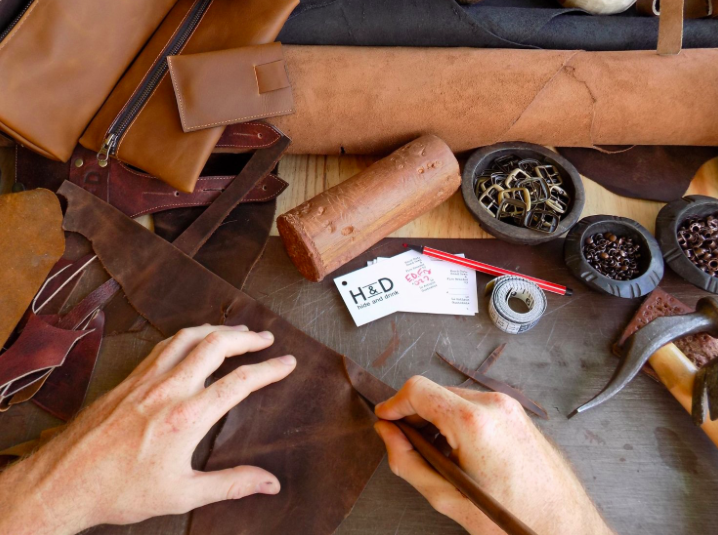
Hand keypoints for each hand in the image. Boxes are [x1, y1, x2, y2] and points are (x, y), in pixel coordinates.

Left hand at [0, 324, 295, 534]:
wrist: (64, 482)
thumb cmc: (120, 491)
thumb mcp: (182, 495)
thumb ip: (231, 484)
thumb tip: (270, 483)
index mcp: (187, 417)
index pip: (240, 382)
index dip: (270, 369)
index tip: (288, 362)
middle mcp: (168, 389)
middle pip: (216, 345)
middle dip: (247, 338)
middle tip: (266, 338)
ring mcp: (146, 379)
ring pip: (189, 337)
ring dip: (218, 329)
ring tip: (237, 331)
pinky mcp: (129, 378)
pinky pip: (165, 344)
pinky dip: (188, 335)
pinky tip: (194, 341)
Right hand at [374, 376, 614, 534]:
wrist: (563, 525)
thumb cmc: (510, 517)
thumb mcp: (446, 497)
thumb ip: (407, 461)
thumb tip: (387, 433)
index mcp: (473, 422)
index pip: (418, 390)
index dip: (394, 403)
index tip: (385, 420)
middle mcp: (493, 404)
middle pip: (435, 392)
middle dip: (415, 414)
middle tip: (407, 445)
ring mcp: (509, 406)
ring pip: (453, 397)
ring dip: (436, 418)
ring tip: (435, 455)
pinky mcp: (516, 413)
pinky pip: (474, 405)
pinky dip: (457, 420)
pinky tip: (458, 452)